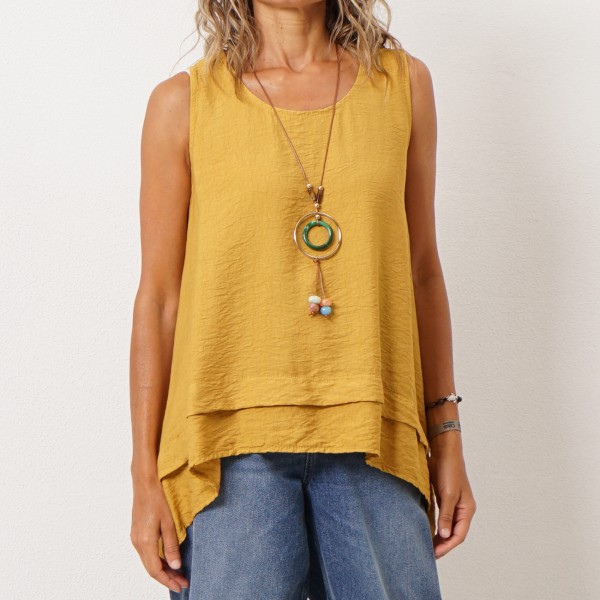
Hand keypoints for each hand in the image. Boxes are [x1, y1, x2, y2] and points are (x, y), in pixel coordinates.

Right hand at [130, 476, 189, 592]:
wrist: (144, 483)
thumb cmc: (158, 499)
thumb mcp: (169, 522)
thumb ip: (172, 545)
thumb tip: (176, 566)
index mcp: (145, 542)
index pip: (156, 570)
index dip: (168, 580)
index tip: (181, 585)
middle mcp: (137, 543)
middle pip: (151, 568)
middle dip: (167, 577)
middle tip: (183, 582)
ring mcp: (135, 538)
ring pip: (148, 561)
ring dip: (162, 569)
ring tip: (177, 574)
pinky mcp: (137, 533)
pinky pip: (146, 553)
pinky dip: (157, 560)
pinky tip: (167, 559)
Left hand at [427, 433, 476, 558]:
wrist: (444, 451)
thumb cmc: (448, 470)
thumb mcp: (448, 494)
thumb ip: (446, 514)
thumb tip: (444, 534)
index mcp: (467, 510)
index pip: (458, 535)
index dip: (447, 546)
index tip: (434, 554)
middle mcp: (462, 509)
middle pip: (454, 532)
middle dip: (443, 544)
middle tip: (428, 554)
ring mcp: (454, 504)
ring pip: (447, 526)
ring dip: (439, 537)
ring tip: (427, 546)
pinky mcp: (445, 498)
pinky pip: (442, 517)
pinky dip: (436, 525)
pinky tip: (427, 530)